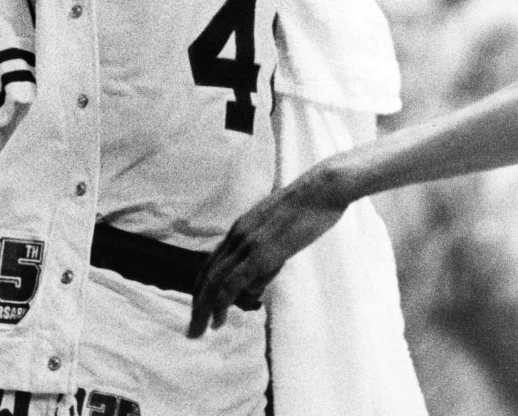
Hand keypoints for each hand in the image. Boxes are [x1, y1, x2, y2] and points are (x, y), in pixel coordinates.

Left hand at [188, 172, 347, 336]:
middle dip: (198, 305)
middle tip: (193, 330)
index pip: (213, 262)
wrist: (324, 187)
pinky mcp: (263, 253)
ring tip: (202, 331)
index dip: (204, 287)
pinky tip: (220, 319)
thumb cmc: (312, 201)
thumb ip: (271, 241)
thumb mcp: (283, 221)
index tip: (202, 307)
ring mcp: (249, 244)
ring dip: (205, 309)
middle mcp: (239, 234)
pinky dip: (222, 302)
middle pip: (208, 275)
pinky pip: (234, 282)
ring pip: (215, 282)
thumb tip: (268, 265)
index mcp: (243, 226)